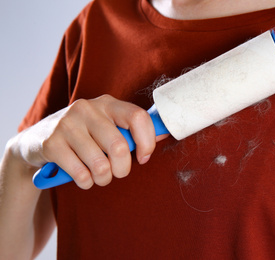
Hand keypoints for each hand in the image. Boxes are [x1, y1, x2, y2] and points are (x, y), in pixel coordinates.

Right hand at [16, 94, 163, 188]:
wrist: (38, 139)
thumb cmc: (83, 135)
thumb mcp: (107, 125)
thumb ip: (132, 130)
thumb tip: (163, 134)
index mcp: (107, 103)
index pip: (138, 117)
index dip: (147, 142)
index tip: (143, 158)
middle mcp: (87, 108)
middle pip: (120, 147)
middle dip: (123, 169)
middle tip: (117, 172)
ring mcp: (67, 124)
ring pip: (101, 164)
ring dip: (104, 179)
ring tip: (99, 176)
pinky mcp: (51, 143)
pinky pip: (81, 174)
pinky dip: (86, 182)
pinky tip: (83, 177)